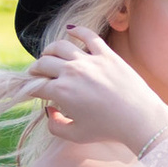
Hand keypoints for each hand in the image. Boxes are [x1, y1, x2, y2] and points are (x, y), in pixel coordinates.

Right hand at [20, 23, 167, 155]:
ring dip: (49, 50)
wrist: (139, 118)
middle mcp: (71, 72)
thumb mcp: (76, 135)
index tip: (28, 90)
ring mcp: (89, 60)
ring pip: (60, 46)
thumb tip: (49, 110)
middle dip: (35, 70)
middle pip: (44, 63)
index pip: (35, 85)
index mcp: (61, 92)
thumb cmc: (108, 130)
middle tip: (36, 74)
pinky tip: (71, 31)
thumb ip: (55, 125)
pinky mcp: (106, 54)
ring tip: (48, 55)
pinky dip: (77, 31)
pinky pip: (88, 36)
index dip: (28, 88)